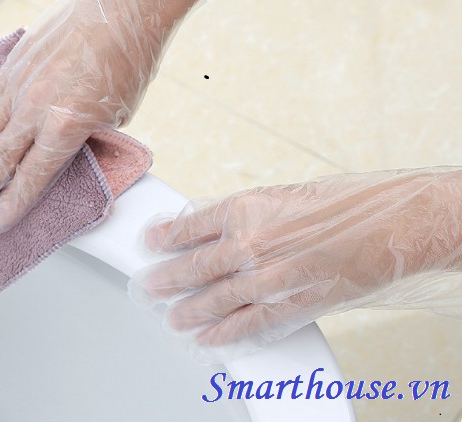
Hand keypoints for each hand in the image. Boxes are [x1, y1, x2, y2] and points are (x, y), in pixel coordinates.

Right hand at [0, 0, 202, 232]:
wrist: (122, 3)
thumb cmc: (129, 57)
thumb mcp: (120, 112)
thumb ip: (90, 133)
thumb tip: (73, 145)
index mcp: (67, 126)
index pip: (32, 175)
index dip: (13, 202)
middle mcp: (36, 108)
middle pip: (1, 157)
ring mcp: (21, 82)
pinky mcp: (16, 61)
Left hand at [128, 167, 461, 361]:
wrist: (385, 223)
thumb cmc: (337, 204)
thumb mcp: (278, 196)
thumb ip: (242, 216)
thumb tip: (210, 232)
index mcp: (245, 208)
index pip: (191, 224)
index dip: (166, 235)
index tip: (151, 241)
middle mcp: (251, 242)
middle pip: (196, 265)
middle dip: (168, 278)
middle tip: (149, 286)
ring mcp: (269, 276)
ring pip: (216, 298)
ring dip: (189, 309)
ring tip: (170, 316)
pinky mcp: (291, 303)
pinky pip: (249, 322)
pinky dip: (225, 332)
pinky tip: (206, 337)